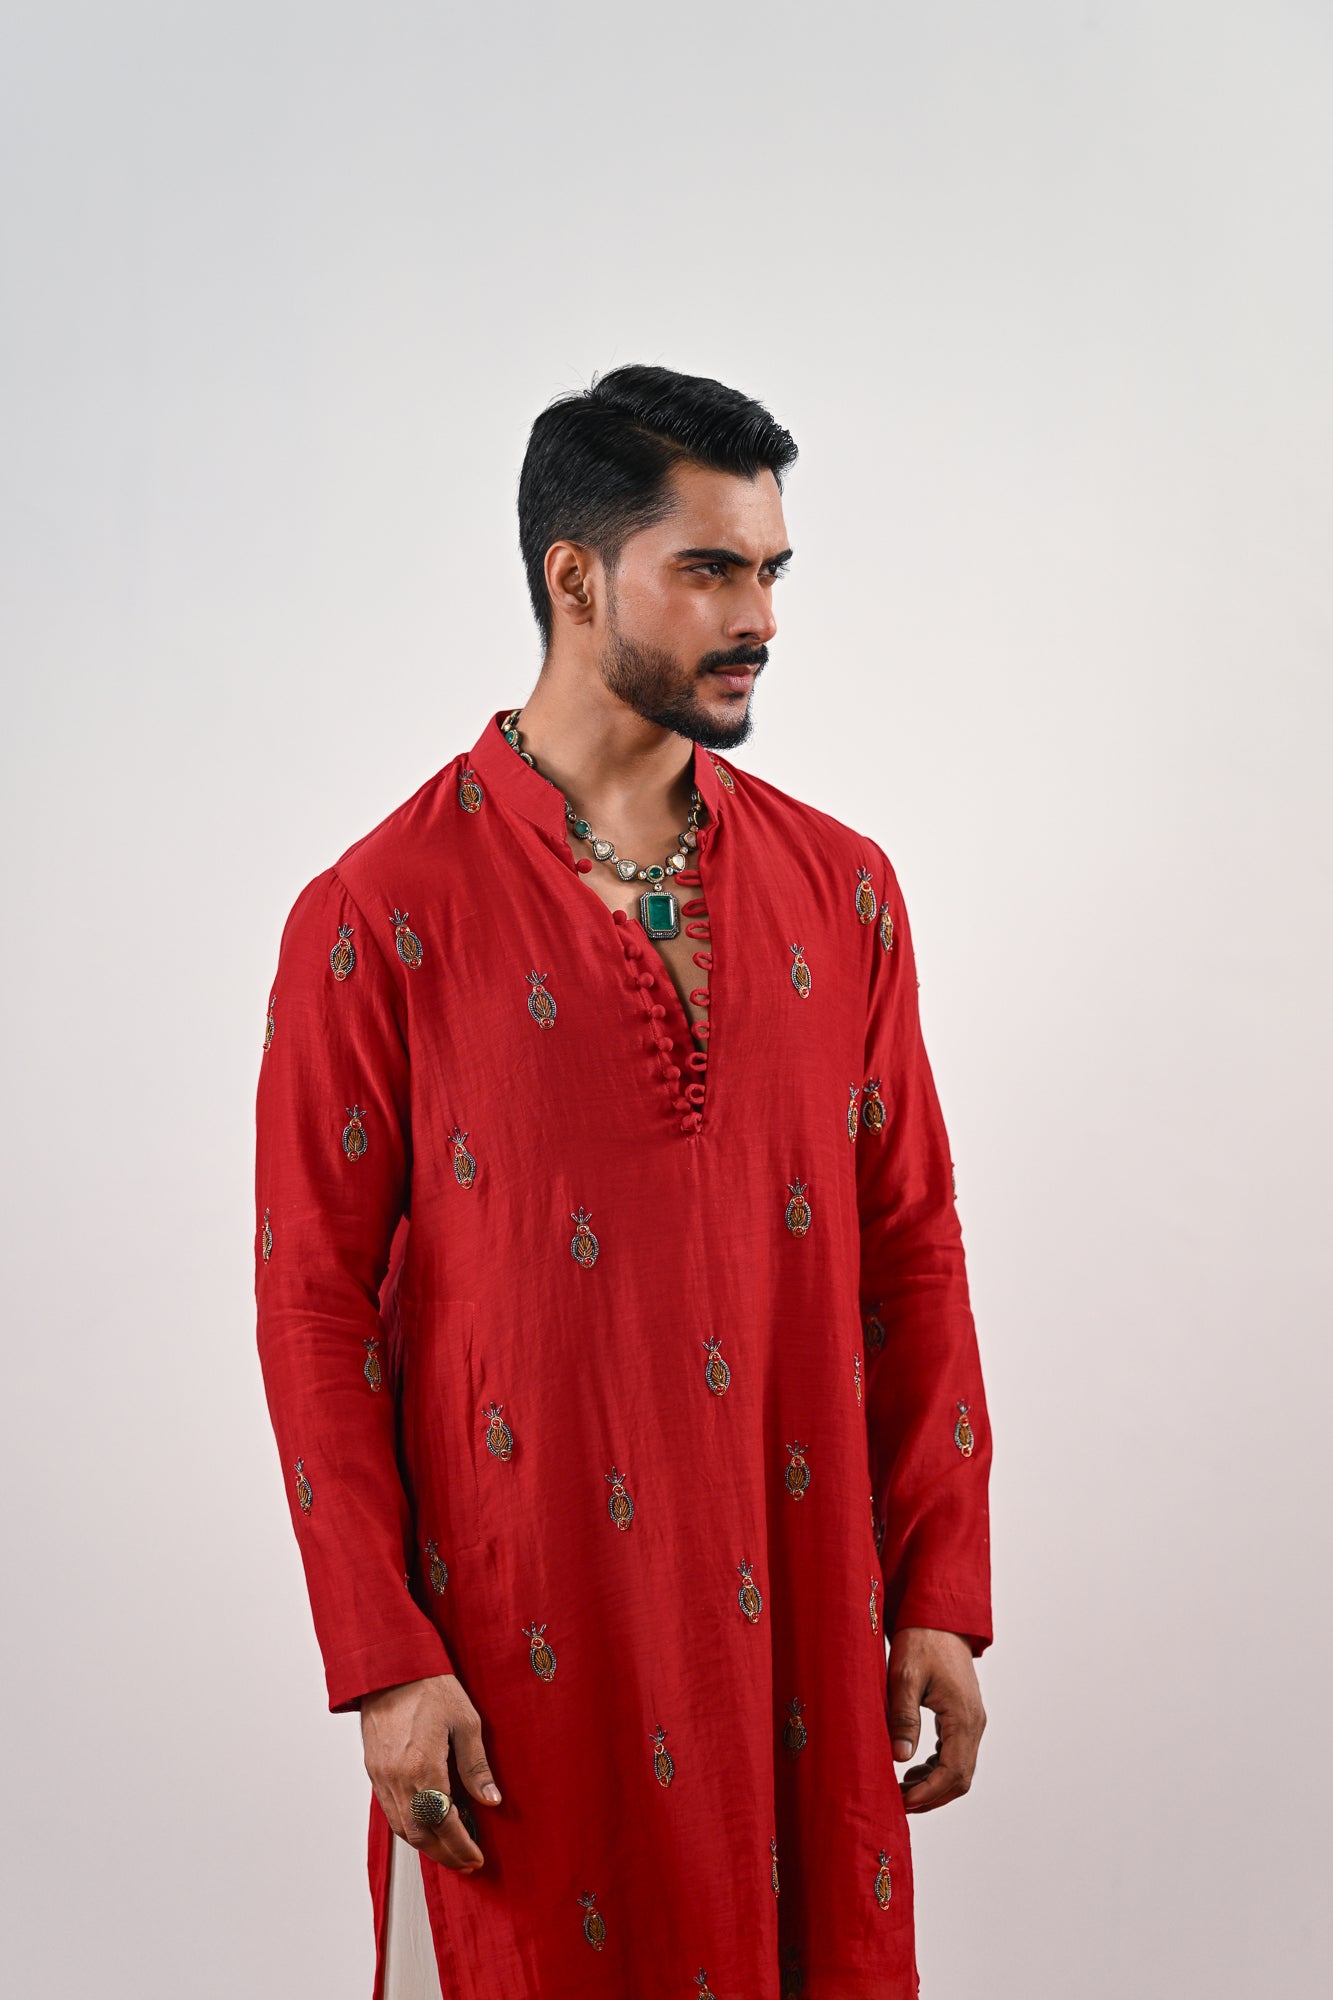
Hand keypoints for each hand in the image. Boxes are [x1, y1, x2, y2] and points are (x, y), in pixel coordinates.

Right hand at [360, 1672, 502, 1871]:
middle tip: (466, 1861)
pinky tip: (426, 1823)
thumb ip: (476, 1766)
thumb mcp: (465, 1722)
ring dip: (426, 1844)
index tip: (476, 1858)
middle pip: (420, 1835)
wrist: (391, 1667)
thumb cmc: (430, 1687)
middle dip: (445, 1854)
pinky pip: (390, 1811)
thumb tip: (491, 1800)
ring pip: (402, 1828)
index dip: (462, 1846)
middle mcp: (398, 1779)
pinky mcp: (373, 1771)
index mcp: (423, 1768)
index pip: (445, 1824)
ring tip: (450, 1847)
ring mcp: (382, 1777)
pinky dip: (409, 1826)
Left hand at [887, 1626, 985, 1813]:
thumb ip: (903, 1717)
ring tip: (902, 1790)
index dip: (928, 1794)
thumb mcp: (905, 1676)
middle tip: (900, 1803)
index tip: (902, 1802)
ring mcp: (972, 1719)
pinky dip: (937, 1769)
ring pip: (960, 1769)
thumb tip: (900, 1758)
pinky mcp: (963, 1715)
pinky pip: (956, 1753)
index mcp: (963, 1716)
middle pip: (961, 1778)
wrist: (939, 1615)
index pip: (953, 1772)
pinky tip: (913, 1769)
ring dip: (934, 1785)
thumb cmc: (921, 1640)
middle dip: (932, 1797)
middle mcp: (974, 1722)